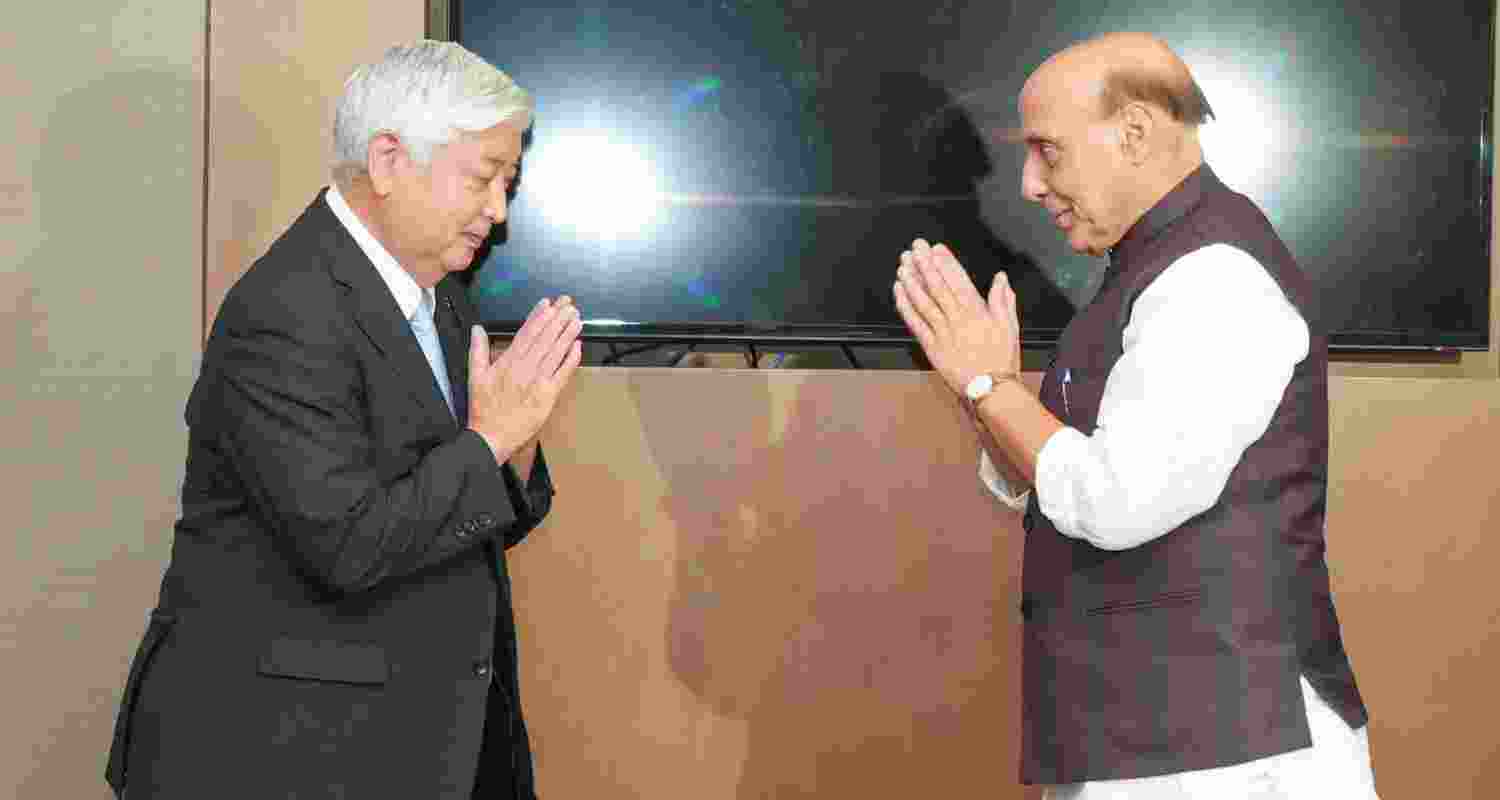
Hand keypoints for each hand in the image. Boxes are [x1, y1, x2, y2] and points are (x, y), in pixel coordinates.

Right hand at [467, 296, 582, 461]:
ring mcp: (538, 382)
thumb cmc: (483, 409)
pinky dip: (571, 359)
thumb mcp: (475, 376)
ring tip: (577, 318)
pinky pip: (563, 374)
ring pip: (555, 352)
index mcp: (508, 362)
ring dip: (567, 333)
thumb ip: (478, 350)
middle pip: (545, 338)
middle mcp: (525, 368)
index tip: (548, 303)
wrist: (491, 437)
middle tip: (568, 304)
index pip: (527, 332)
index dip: (539, 316)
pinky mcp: (548, 396)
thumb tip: (477, 329)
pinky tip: (578, 346)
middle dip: (558, 319)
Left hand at [893, 239, 1021, 395]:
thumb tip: (1001, 279)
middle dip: (925, 264)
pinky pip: (915, 323)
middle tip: (915, 248)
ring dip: (912, 281)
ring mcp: (942, 332)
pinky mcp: (931, 347)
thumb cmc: (1001, 360)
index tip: (936, 248)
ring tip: (903, 264)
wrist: (991, 390)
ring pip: (924, 301)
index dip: (946, 262)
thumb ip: (1004, 300)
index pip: (958, 280)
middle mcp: (957, 319)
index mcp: (977, 311)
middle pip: (937, 286)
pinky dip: (906, 306)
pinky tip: (899, 292)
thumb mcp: (1010, 327)